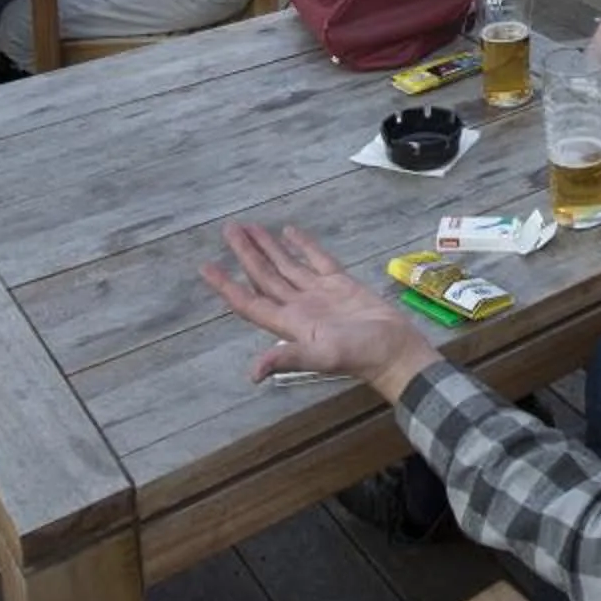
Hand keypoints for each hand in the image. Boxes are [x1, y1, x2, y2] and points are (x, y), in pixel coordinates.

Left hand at [202, 223, 439, 397]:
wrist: (395, 350)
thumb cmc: (360, 355)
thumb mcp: (322, 356)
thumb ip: (287, 358)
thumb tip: (253, 373)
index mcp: (289, 322)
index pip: (250, 301)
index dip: (226, 285)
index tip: (206, 267)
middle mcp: (298, 306)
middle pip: (264, 276)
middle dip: (245, 253)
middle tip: (228, 229)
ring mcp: (318, 293)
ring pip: (285, 265)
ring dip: (267, 247)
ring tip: (250, 227)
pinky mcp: (340, 284)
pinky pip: (316, 259)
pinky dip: (302, 245)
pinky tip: (289, 232)